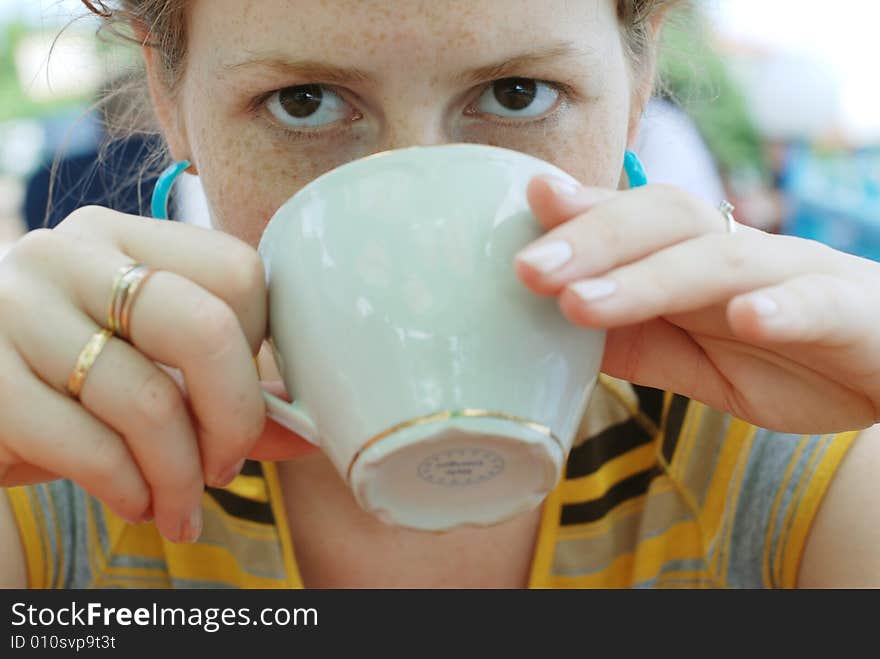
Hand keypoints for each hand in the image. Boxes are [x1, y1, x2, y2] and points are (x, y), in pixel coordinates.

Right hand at [0, 207, 312, 543]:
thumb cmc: (71, 385)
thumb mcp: (149, 369)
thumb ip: (227, 392)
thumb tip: (308, 434)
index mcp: (123, 236)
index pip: (239, 273)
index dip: (261, 350)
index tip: (245, 400)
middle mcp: (67, 256)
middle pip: (203, 329)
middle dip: (236, 418)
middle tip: (227, 466)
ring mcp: (14, 310)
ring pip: (148, 402)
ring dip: (181, 476)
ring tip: (181, 507)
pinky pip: (90, 447)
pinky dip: (130, 489)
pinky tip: (136, 503)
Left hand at [515, 178, 879, 433]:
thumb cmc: (781, 356)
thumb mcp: (692, 358)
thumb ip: (634, 341)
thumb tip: (552, 331)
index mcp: (695, 259)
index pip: (633, 219)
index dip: (582, 211)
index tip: (529, 202)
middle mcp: (738, 253)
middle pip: (664, 221)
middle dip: (592, 239)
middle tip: (529, 268)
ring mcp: (793, 276)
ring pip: (719, 260)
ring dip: (648, 279)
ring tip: (584, 303)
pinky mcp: (847, 315)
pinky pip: (814, 304)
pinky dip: (779, 307)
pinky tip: (746, 317)